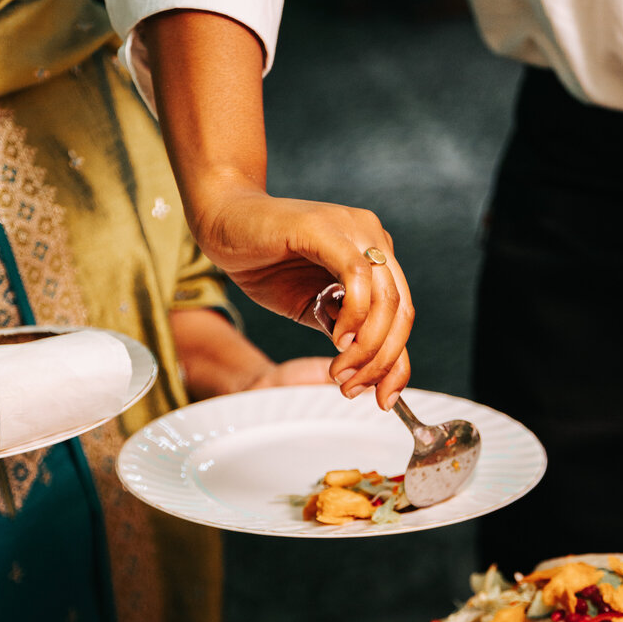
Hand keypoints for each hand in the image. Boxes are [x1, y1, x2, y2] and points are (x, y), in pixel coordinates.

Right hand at [196, 186, 413, 409]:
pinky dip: (355, 314)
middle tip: (354, 389)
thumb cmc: (263, 262)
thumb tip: (367, 365)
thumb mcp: (310, 307)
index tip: (384, 398)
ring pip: (386, 297)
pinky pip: (357, 275)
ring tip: (341, 371)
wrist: (222, 223)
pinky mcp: (325, 227)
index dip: (397, 361)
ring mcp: (353, 229)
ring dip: (368, 346)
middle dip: (383, 361)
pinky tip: (338, 339)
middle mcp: (372, 238)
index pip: (400, 313)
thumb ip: (341, 328)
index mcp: (374, 256)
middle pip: (400, 310)